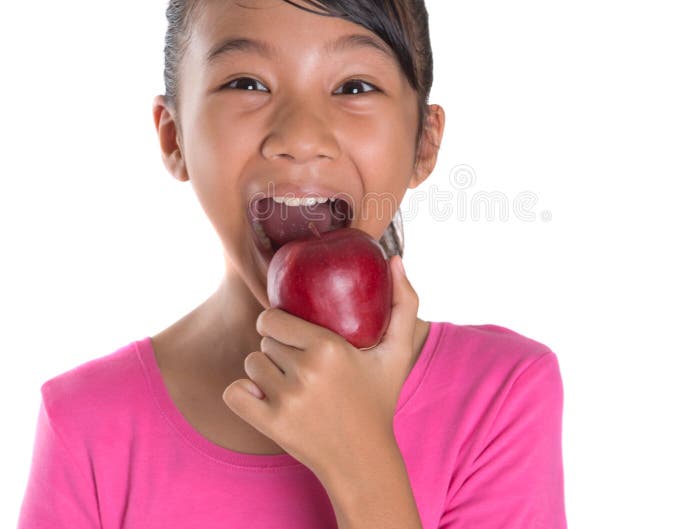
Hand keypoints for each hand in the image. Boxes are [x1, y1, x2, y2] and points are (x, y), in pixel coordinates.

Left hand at [222, 255, 418, 479]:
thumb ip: (403, 302)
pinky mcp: (270, 425)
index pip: (273, 319)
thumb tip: (396, 259)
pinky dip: (243, 394)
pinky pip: (234, 393)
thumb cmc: (378, 400)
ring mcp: (285, 400)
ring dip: (263, 371)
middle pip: (263, 343)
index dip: (280, 324)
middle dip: (277, 349)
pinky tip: (263, 397)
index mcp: (329, 348)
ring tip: (287, 381)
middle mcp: (305, 372)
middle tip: (299, 362)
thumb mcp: (398, 352)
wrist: (363, 460)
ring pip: (250, 365)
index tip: (294, 334)